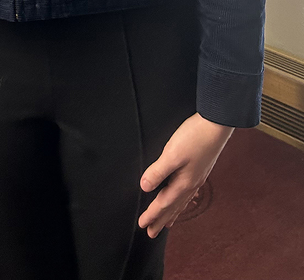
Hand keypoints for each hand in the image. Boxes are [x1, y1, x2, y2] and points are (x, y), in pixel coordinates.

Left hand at [138, 113, 232, 237]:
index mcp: (183, 183)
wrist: (216, 125)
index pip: (163, 203)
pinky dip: (182, 201)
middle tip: (152, 233)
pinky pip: (188, 193)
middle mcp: (191, 184)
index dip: (152, 214)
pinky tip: (183, 199)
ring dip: (172, 213)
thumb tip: (145, 188)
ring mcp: (196, 178)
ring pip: (181, 201)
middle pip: (173, 207)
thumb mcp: (172, 154)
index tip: (142, 225)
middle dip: (161, 219)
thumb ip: (158, 171)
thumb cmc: (194, 138)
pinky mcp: (199, 170)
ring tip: (167, 223)